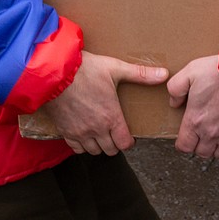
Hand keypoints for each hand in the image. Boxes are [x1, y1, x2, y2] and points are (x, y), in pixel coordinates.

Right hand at [41, 51, 167, 156]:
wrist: (54, 72)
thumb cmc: (85, 69)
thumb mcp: (115, 68)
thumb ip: (141, 74)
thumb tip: (164, 74)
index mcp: (111, 117)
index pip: (124, 144)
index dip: (129, 142)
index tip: (129, 135)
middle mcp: (96, 129)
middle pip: (110, 150)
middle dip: (115, 143)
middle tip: (115, 132)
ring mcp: (80, 132)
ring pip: (94, 151)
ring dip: (99, 145)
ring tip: (100, 133)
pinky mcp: (65, 131)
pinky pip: (76, 148)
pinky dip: (82, 145)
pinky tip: (84, 133)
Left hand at [167, 55, 218, 159]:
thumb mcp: (190, 72)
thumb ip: (176, 88)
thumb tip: (174, 102)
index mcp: (196, 120)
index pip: (184, 146)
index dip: (184, 142)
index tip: (187, 135)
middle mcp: (212, 134)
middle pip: (202, 152)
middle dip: (200, 144)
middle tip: (203, 132)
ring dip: (217, 147)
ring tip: (218, 134)